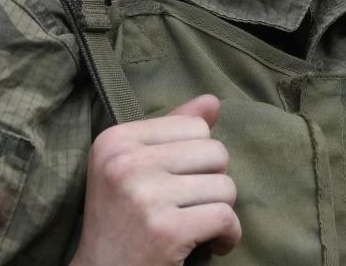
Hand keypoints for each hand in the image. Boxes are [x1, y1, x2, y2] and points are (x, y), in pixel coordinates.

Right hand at [71, 95, 240, 265]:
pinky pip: (225, 217)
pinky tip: (215, 244)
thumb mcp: (133, 168)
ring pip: (225, 185)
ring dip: (221, 211)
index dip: (197, 158)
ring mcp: (145, 196)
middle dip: (213, 182)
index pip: (194, 126)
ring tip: (199, 225)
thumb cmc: (122, 220)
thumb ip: (171, 131)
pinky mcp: (167, 230)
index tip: (181, 184)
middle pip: (214, 152)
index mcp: (115, 140)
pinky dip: (229, 235)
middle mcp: (125, 163)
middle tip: (192, 207)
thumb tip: (212, 102)